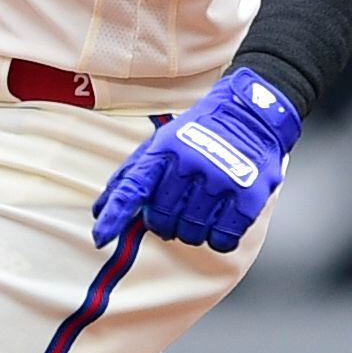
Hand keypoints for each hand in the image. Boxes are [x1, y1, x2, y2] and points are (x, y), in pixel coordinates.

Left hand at [92, 70, 305, 253]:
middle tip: (177, 211)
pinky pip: (223, 239)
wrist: (252, 113)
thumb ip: (130, 177)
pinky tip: (221, 220)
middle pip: (163, 221)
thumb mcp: (160, 144)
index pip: (132, 189)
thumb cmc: (201, 132)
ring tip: (202, 209)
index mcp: (164, 150)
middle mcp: (190, 163)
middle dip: (165, 224)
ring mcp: (220, 178)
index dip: (114, 216)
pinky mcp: (248, 195)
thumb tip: (100, 211)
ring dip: (193, 231)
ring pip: (192, 234)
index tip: (101, 237)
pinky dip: (219, 239)